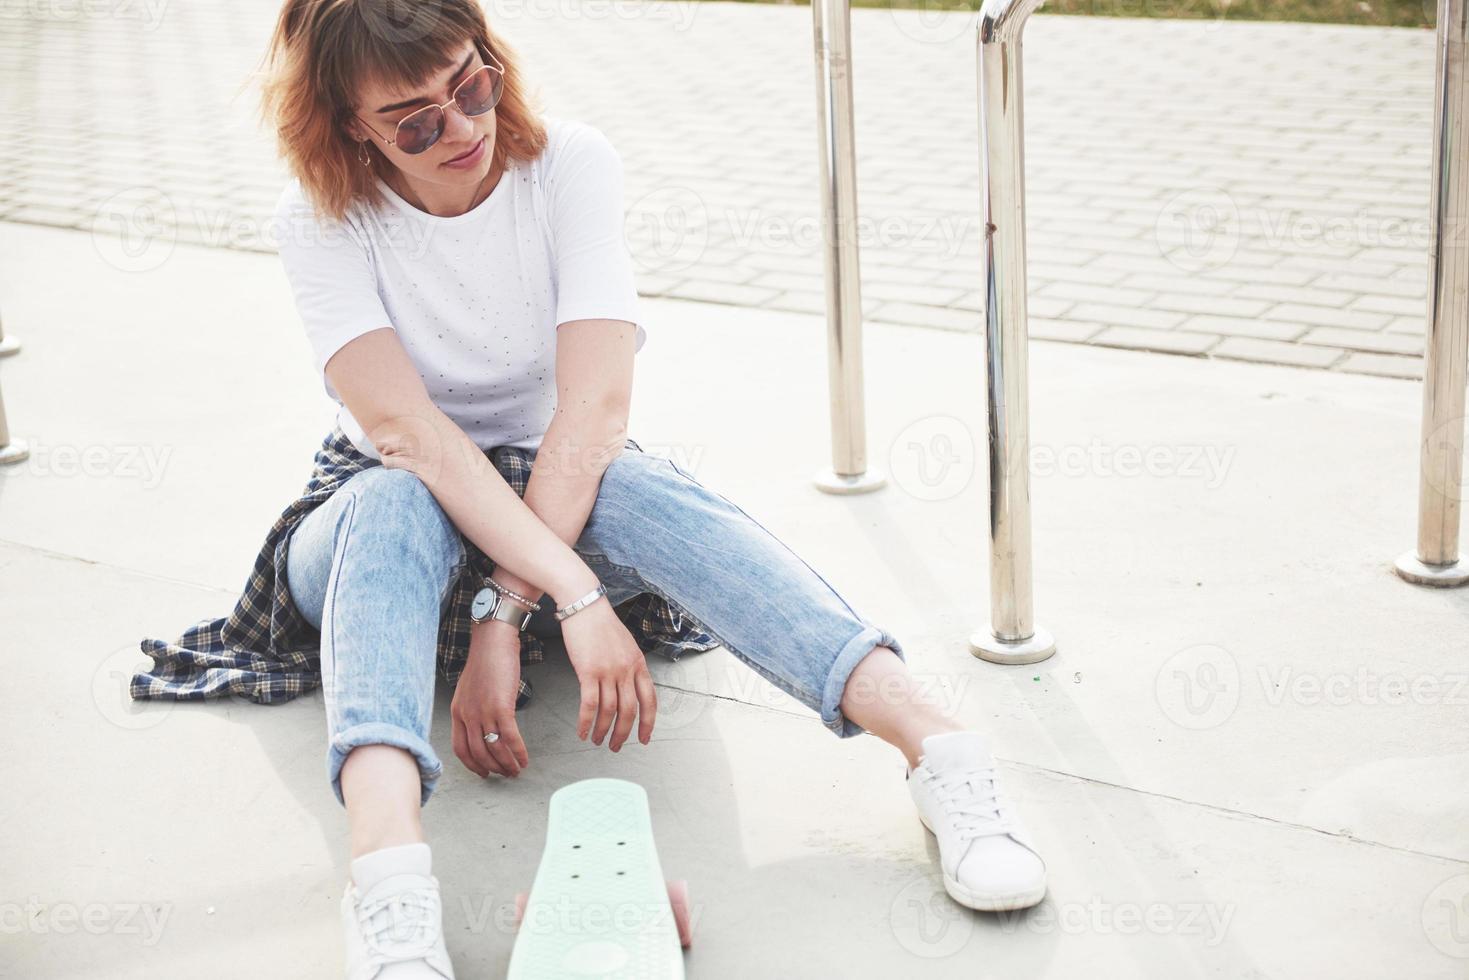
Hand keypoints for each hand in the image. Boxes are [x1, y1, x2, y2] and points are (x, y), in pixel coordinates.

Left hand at [451, 619, 529, 777]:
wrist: (493, 640)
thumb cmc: (486, 659)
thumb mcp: (470, 687)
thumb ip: (474, 707)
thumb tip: (486, 723)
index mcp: (458, 711)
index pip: (461, 748)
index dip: (473, 764)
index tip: (484, 772)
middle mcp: (467, 715)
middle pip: (478, 753)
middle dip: (493, 768)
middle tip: (506, 774)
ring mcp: (483, 712)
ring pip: (494, 749)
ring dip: (507, 764)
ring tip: (517, 770)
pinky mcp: (501, 707)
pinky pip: (510, 738)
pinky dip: (518, 752)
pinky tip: (525, 758)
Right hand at [558, 598, 657, 751]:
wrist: (584, 605)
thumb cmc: (600, 623)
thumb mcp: (625, 644)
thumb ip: (628, 665)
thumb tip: (626, 684)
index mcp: (638, 663)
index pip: (650, 700)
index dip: (648, 723)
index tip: (644, 738)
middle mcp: (627, 669)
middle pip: (630, 711)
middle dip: (624, 734)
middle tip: (616, 747)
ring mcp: (609, 670)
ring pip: (610, 711)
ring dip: (604, 731)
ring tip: (597, 741)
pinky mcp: (588, 671)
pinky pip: (590, 704)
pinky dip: (586, 722)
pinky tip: (582, 731)